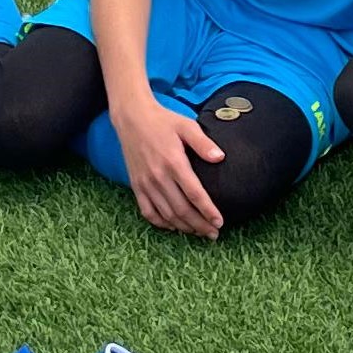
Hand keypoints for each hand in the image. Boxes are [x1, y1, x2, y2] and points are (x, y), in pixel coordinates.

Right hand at [111, 93, 230, 236]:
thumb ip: (203, 143)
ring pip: (167, 214)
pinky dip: (161, 223)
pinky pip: (148, 211)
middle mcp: (158, 176)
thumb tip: (220, 157)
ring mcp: (145, 183)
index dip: (208, 211)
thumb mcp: (186, 126)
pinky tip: (173, 227)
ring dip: (184, 227)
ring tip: (198, 232)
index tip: (219, 222)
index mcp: (173, 162)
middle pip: (182, 209)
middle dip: (199, 225)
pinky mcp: (136, 186)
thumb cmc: (163, 121)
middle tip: (213, 233)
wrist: (132, 118)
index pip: (194, 194)